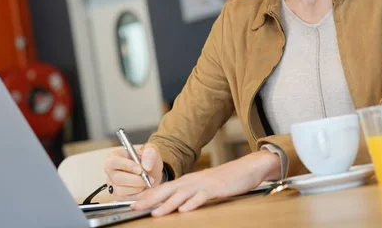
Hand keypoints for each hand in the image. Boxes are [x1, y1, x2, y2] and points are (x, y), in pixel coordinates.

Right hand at [104, 144, 163, 199]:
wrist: (152, 172)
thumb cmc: (148, 160)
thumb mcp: (152, 151)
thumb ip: (150, 153)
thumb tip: (146, 165)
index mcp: (115, 156)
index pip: (113, 161)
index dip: (127, 165)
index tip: (140, 169)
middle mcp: (111, 171)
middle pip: (117, 178)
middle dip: (135, 180)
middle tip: (148, 178)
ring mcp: (112, 184)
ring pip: (120, 190)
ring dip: (137, 188)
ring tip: (146, 182)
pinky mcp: (117, 195)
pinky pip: (125, 198)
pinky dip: (137, 195)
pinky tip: (143, 189)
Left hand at [131, 150, 280, 215]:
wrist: (247, 168)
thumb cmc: (226, 179)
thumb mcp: (205, 185)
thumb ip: (190, 193)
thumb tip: (176, 204)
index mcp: (189, 180)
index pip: (165, 187)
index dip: (148, 195)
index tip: (133, 202)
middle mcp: (193, 180)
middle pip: (168, 189)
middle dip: (150, 199)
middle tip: (135, 206)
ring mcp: (204, 184)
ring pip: (182, 194)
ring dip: (168, 204)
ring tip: (155, 214)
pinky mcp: (216, 188)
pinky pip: (202, 196)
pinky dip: (192, 203)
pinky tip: (184, 210)